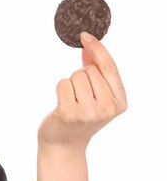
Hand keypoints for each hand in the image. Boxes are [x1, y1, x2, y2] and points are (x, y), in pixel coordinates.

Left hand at [38, 32, 126, 152]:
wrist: (64, 144)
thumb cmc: (80, 117)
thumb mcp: (96, 96)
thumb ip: (96, 72)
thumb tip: (88, 46)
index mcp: (120, 102)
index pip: (109, 67)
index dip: (97, 49)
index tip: (85, 36)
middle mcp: (107, 107)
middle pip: (89, 69)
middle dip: (80, 75)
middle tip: (78, 96)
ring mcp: (89, 112)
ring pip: (75, 75)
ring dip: (69, 84)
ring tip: (71, 101)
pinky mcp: (70, 113)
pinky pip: (62, 83)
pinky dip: (59, 89)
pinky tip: (62, 105)